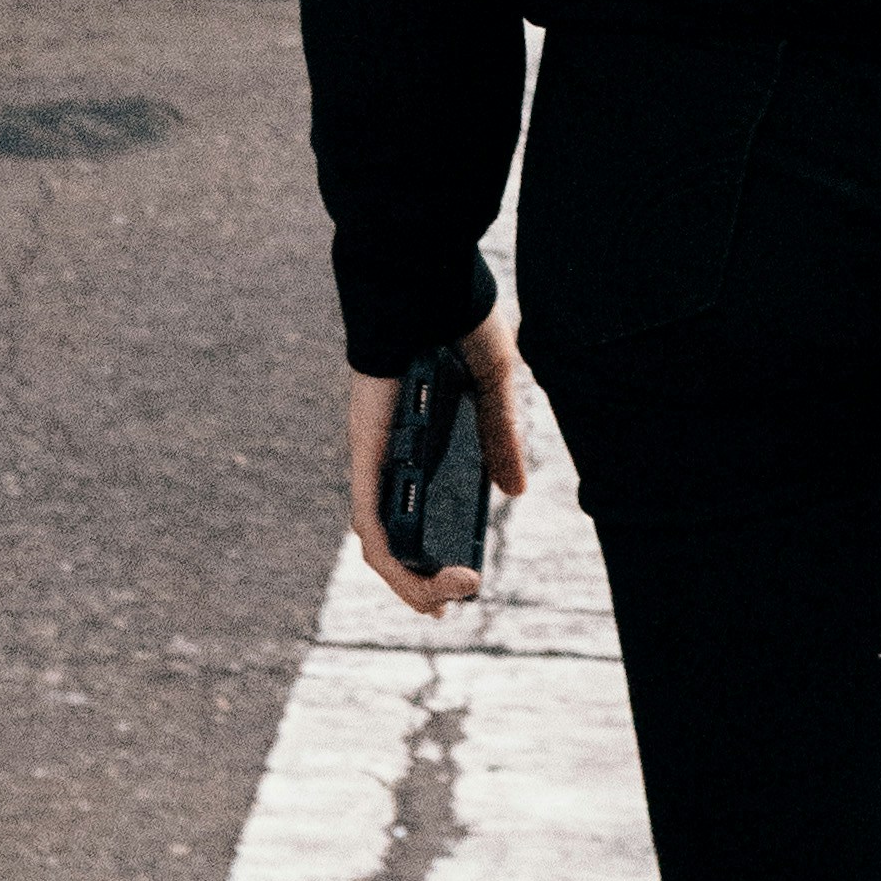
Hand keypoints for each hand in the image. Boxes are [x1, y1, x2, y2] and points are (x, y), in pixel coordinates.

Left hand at [346, 310, 528, 619]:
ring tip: (446, 601)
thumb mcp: (491, 386)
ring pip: (382, 541)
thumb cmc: (457, 320)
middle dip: (425, 583)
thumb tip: (514, 494)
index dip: (441, 549)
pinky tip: (416, 577)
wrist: (424, 279)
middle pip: (402, 537)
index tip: (467, 578)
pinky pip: (369, 518)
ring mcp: (379, 456)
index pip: (427, 507)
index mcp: (429, 439)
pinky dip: (390, 555)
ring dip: (411, 581)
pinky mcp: (366, 451)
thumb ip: (500, 437)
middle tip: (458, 600)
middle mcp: (398, 456)